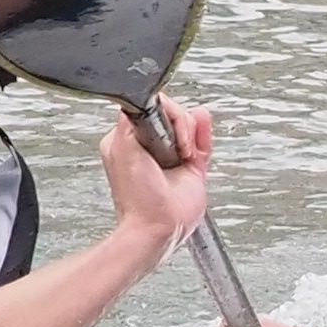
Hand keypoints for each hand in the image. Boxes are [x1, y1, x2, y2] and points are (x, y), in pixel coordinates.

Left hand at [99, 98, 218, 246]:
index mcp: (130, 138)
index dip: (161, 113)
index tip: (160, 128)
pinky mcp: (193, 165)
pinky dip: (204, 136)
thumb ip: (131, 118)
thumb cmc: (137, 197)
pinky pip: (203, 140)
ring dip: (190, 133)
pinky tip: (199, 139)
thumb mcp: (123, 146)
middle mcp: (152, 144)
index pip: (150, 106)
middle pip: (173, 112)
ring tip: (183, 154)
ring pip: (190, 123)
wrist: (158, 226)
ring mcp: (173, 153)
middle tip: (172, 146)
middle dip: (178, 124)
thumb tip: (145, 100)